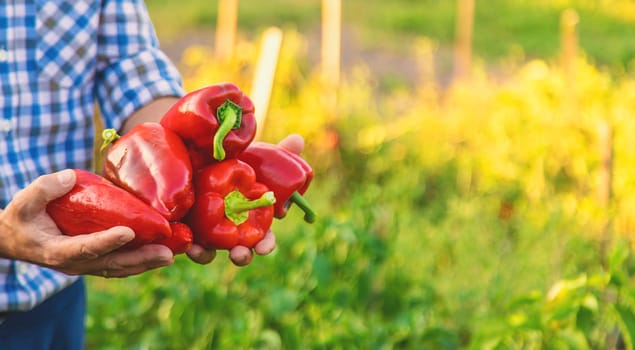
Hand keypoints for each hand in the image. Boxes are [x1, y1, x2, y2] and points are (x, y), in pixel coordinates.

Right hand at [0, 170, 173, 277]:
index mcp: (57, 250)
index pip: (85, 247)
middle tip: (166, 253)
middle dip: (140, 259)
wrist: (16, 238)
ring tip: (171, 255)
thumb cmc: (22, 217)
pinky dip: (140, 261)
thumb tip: (69, 177)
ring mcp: (86, 265)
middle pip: (111, 264)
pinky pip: (120, 264)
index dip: (106, 241)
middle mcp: (75, 263)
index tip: (128, 232)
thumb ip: (44, 189)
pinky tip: (160, 254)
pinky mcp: (94, 260)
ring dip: (146, 263)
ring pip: (119, 267)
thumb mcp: (24, 201)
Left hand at [186, 134, 305, 265]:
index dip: (266, 244)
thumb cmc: (239, 162)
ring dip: (206, 256)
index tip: (263, 248)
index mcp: (253, 220)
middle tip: (239, 254)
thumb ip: (279, 152)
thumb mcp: (258, 157)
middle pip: (239, 250)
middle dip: (241, 256)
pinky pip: (184, 242)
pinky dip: (186, 245)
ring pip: (209, 252)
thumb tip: (297, 139)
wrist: (200, 156)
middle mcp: (231, 230)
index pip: (264, 238)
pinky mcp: (184, 227)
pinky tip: (185, 244)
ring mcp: (206, 232)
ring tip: (200, 252)